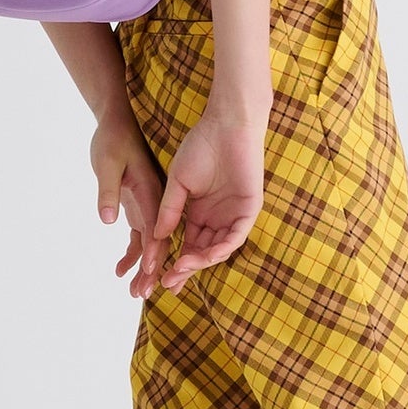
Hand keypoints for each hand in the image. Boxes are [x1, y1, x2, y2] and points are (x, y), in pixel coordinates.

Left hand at [93, 114, 166, 286]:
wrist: (117, 123)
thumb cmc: (113, 139)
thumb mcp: (107, 162)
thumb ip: (108, 191)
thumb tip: (108, 220)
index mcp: (152, 191)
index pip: (157, 227)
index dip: (154, 252)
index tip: (150, 274)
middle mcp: (155, 202)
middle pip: (157, 242)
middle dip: (151, 270)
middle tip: (142, 295)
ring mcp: (148, 206)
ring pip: (149, 244)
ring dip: (142, 269)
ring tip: (133, 293)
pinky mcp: (139, 207)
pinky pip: (138, 236)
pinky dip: (131, 255)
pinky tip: (120, 271)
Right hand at [134, 109, 265, 298]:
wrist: (225, 125)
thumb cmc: (200, 147)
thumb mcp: (178, 183)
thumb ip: (170, 210)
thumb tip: (158, 237)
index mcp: (200, 212)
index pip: (188, 245)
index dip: (175, 261)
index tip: (159, 277)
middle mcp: (217, 217)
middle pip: (202, 252)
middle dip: (186, 269)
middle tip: (170, 283)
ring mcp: (234, 214)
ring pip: (219, 248)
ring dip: (201, 262)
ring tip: (182, 270)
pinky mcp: (249, 208)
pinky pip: (236, 235)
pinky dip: (222, 248)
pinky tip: (206, 256)